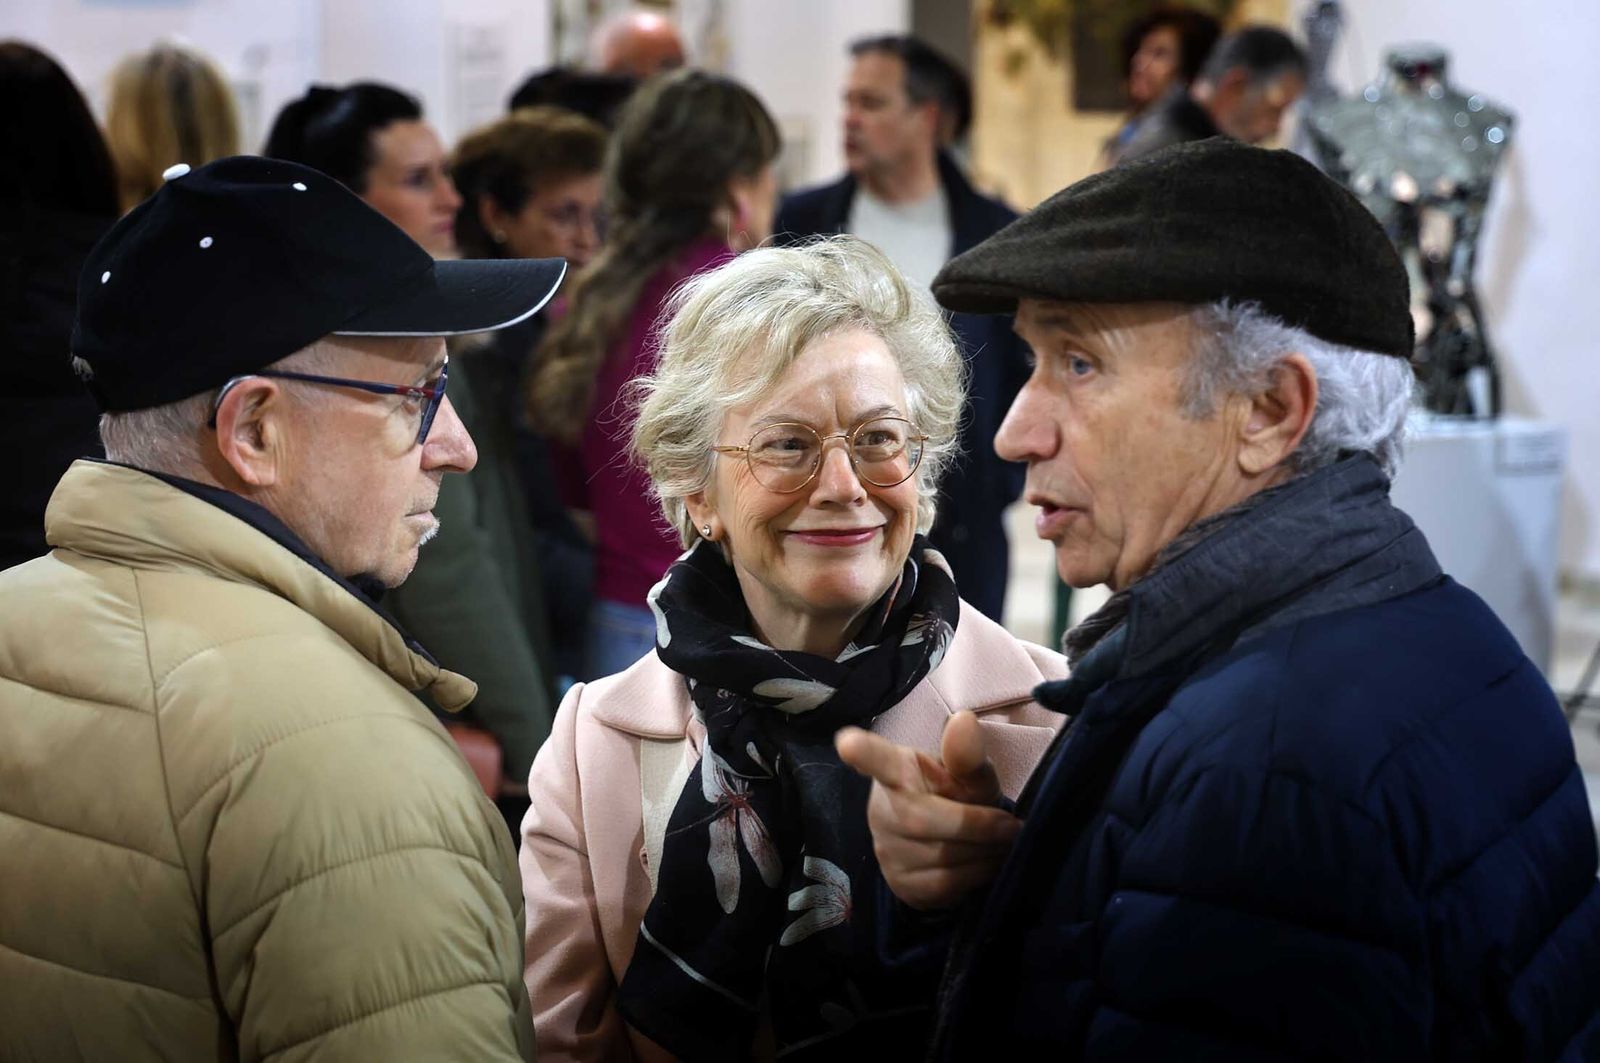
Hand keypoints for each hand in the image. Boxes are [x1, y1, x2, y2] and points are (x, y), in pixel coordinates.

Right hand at [836, 711, 1021, 910]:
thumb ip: (968, 755)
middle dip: (974, 825)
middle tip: (1011, 827)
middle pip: (920, 819)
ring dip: (984, 852)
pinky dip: (978, 874)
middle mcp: (881, 810)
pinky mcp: (901, 885)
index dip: (864, 753)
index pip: (878, 760)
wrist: (954, 844)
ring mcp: (887, 851)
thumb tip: (965, 720)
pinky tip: (988, 863)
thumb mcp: (970, 775)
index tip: (847, 742)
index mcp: (898, 770)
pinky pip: (944, 885)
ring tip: (1003, 843)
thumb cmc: (959, 797)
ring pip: (938, 857)